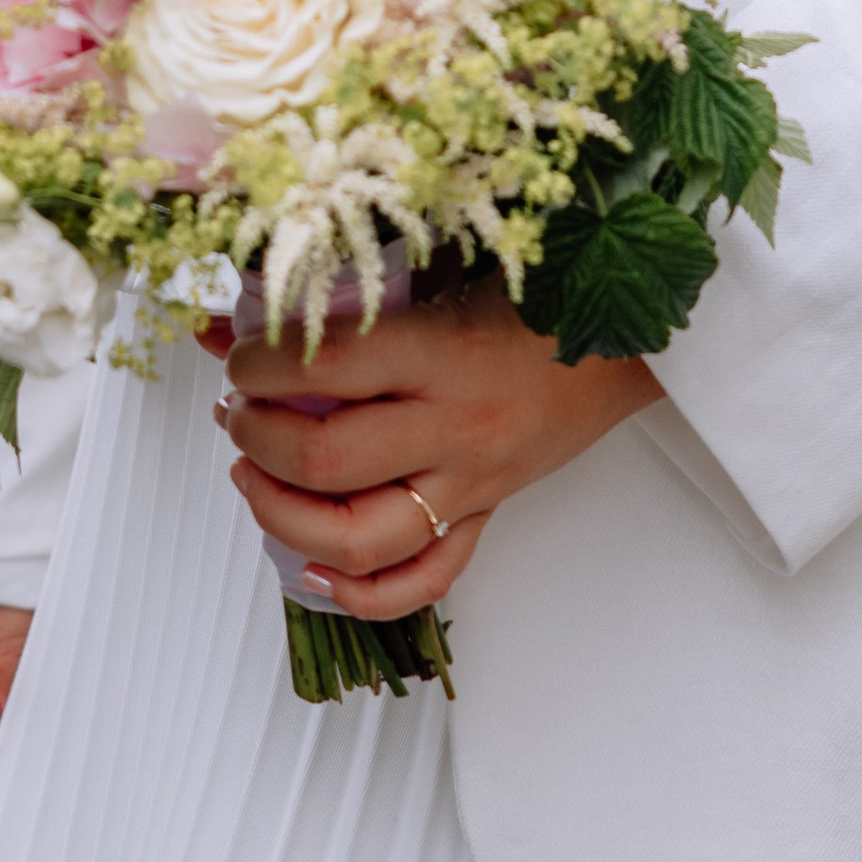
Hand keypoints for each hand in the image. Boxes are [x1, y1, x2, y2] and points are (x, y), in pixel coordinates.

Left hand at [212, 274, 658, 627]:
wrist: (628, 342)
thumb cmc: (531, 293)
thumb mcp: (443, 268)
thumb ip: (350, 287)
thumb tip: (233, 307)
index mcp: (446, 351)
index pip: (330, 368)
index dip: (261, 364)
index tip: (235, 353)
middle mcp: (456, 427)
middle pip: (331, 461)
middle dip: (257, 439)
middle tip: (236, 413)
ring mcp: (471, 485)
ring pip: (362, 540)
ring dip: (284, 518)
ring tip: (251, 478)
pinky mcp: (483, 517)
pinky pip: (423, 581)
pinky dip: (359, 593)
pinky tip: (311, 569)